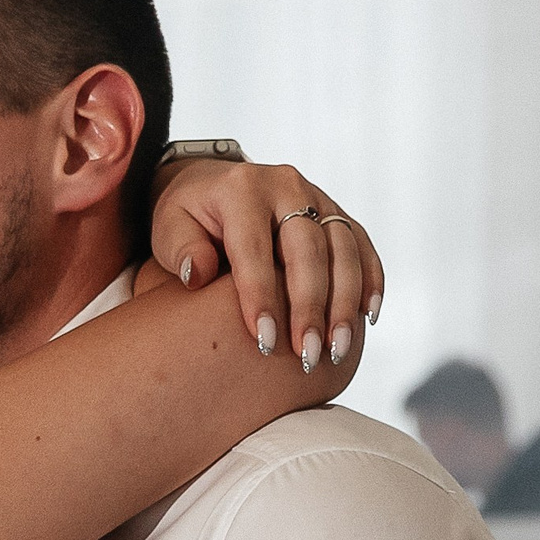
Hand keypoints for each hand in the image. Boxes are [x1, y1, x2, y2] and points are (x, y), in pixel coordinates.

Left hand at [148, 158, 384, 377]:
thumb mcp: (169, 227)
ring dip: (344, 302)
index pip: (255, 250)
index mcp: (241, 190)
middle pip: (308, 250)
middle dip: (310, 307)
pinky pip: (361, 244)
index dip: (261, 297)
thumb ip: (182, 249)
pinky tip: (367, 317)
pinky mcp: (335, 212)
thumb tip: (200, 274)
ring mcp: (316, 197)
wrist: (212, 185)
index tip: (264, 342)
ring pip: (343, 248)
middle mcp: (285, 187)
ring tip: (336, 349)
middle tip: (306, 355)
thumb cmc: (188, 217)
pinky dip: (370, 279)